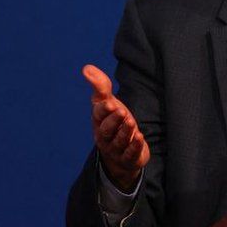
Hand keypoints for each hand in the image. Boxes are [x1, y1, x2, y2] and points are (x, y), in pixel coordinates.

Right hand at [83, 64, 149, 192]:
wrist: (121, 151)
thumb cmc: (114, 122)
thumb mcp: (108, 104)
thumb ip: (101, 87)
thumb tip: (87, 68)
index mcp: (99, 122)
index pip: (98, 115)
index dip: (103, 110)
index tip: (109, 103)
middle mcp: (105, 136)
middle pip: (107, 129)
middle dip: (114, 120)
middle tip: (122, 111)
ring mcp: (116, 148)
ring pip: (119, 141)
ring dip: (125, 132)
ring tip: (132, 123)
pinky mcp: (129, 158)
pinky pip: (130, 154)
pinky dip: (134, 147)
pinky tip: (140, 138)